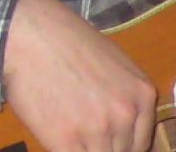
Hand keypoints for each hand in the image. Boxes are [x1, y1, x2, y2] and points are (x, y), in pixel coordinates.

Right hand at [3, 0, 157, 150]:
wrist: (33, 35)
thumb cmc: (69, 42)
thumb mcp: (116, 65)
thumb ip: (125, 98)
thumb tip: (123, 126)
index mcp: (142, 94)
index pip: (141, 143)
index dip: (123, 146)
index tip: (110, 144)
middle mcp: (126, 114)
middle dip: (104, 147)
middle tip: (86, 137)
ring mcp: (98, 129)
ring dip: (86, 149)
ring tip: (72, 134)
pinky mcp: (67, 140)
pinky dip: (66, 151)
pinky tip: (59, 139)